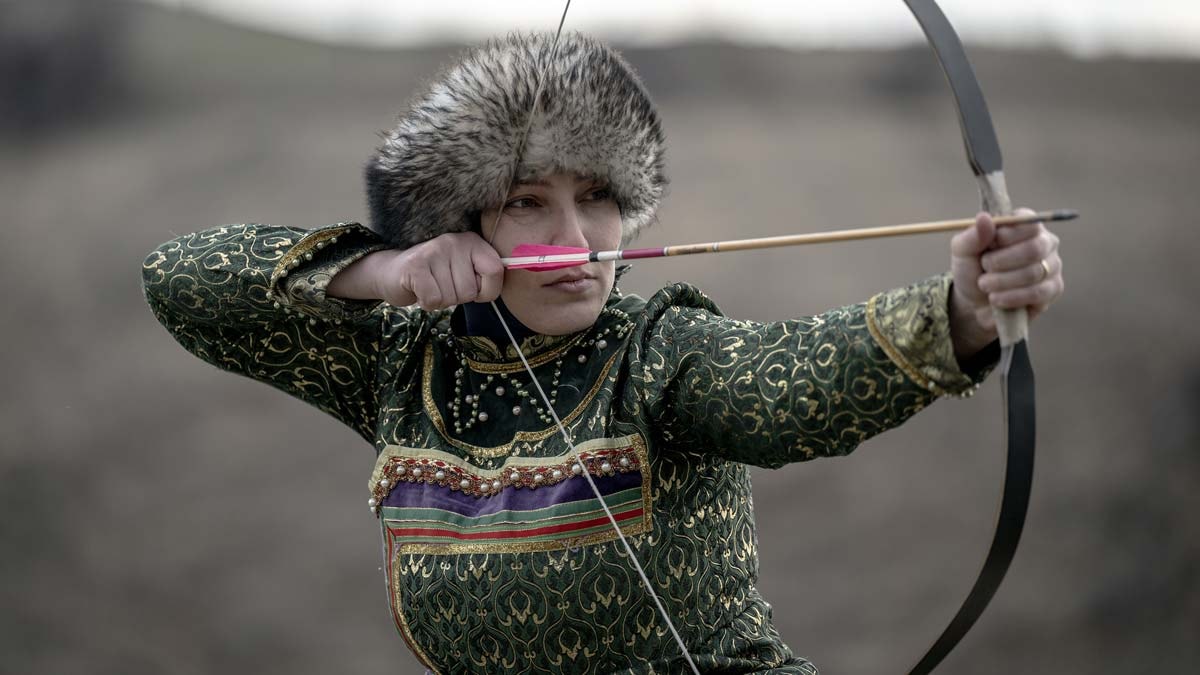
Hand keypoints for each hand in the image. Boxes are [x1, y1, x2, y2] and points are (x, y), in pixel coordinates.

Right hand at [380, 232, 504, 310]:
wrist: (392, 272)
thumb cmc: (435, 277)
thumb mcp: (464, 272)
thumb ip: (485, 277)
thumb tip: (503, 284)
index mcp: (472, 242)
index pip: (496, 270)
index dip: (487, 290)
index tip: (473, 289)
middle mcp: (455, 241)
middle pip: (470, 290)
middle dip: (457, 297)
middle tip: (442, 285)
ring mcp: (434, 251)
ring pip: (451, 297)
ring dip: (441, 301)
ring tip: (430, 286)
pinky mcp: (415, 265)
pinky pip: (434, 300)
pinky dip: (427, 303)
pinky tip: (420, 290)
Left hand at [949, 208, 1063, 357]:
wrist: (973, 302)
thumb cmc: (972, 269)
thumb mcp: (963, 251)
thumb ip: (972, 235)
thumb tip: (984, 218)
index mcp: (1025, 226)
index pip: (1029, 222)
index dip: (1007, 235)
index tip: (988, 246)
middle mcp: (1044, 242)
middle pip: (1035, 248)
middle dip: (1002, 261)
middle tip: (984, 267)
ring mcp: (1052, 266)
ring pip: (1034, 272)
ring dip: (1002, 281)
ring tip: (984, 284)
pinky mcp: (1053, 289)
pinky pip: (1038, 292)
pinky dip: (1012, 297)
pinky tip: (996, 298)